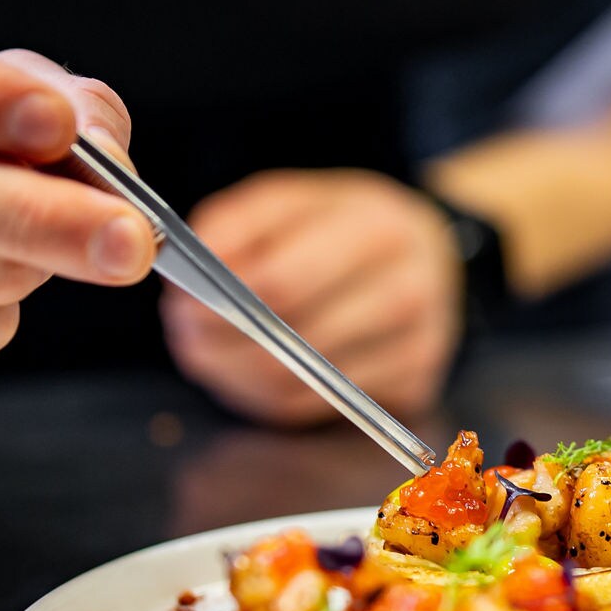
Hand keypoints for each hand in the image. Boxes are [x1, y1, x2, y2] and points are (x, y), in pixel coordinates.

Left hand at [161, 169, 463, 425]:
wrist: (428, 252)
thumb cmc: (347, 226)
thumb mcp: (295, 201)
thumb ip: (237, 225)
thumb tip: (195, 264)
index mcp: (378, 230)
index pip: (284, 282)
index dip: (221, 302)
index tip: (181, 305)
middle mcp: (409, 290)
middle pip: (292, 342)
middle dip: (222, 345)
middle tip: (185, 336)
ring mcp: (418, 345)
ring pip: (300, 385)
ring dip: (236, 376)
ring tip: (208, 353)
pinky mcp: (415, 387)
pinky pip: (318, 409)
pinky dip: (269, 397)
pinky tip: (249, 372)